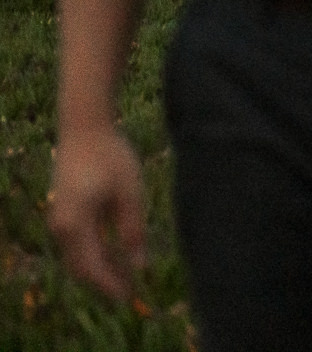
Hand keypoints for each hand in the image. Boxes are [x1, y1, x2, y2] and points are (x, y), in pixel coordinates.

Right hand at [49, 125, 147, 300]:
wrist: (84, 127)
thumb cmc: (110, 157)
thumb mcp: (129, 194)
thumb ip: (133, 231)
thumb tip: (139, 264)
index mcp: (74, 226)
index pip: (91, 268)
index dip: (110, 285)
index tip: (130, 297)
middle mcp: (60, 228)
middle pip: (80, 267)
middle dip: (104, 282)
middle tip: (130, 292)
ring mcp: (59, 219)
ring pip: (76, 256)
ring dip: (98, 268)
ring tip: (125, 275)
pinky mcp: (64, 210)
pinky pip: (76, 242)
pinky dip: (93, 253)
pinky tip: (114, 253)